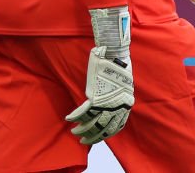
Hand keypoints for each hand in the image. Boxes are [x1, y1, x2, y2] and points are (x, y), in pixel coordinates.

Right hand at [65, 7, 133, 144]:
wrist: (115, 53)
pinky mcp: (94, 96)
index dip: (108, 133)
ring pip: (92, 123)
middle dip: (93, 137)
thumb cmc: (119, 65)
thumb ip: (118, 94)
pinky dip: (74, 116)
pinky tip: (69, 119)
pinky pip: (82, 112)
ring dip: (82, 130)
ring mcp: (105, 102)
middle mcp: (117, 105)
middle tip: (85, 141)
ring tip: (75, 133)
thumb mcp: (124, 83)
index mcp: (126, 102)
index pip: (118, 125)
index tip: (101, 138)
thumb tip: (114, 99)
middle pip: (104, 128)